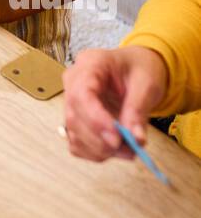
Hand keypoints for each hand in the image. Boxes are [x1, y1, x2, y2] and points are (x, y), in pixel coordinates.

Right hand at [63, 46, 167, 162]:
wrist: (136, 70)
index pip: (81, 94)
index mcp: (90, 64)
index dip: (96, 119)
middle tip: (130, 149)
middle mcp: (74, 82)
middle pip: (74, 117)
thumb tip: (135, 138)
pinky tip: (115, 149)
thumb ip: (138, 110)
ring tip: (128, 149)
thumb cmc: (139, 69)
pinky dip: (96, 153)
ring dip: (101, 149)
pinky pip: (77, 143)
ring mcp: (72, 102)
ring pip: (74, 133)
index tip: (117, 139)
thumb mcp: (146, 85)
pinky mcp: (76, 119)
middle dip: (101, 140)